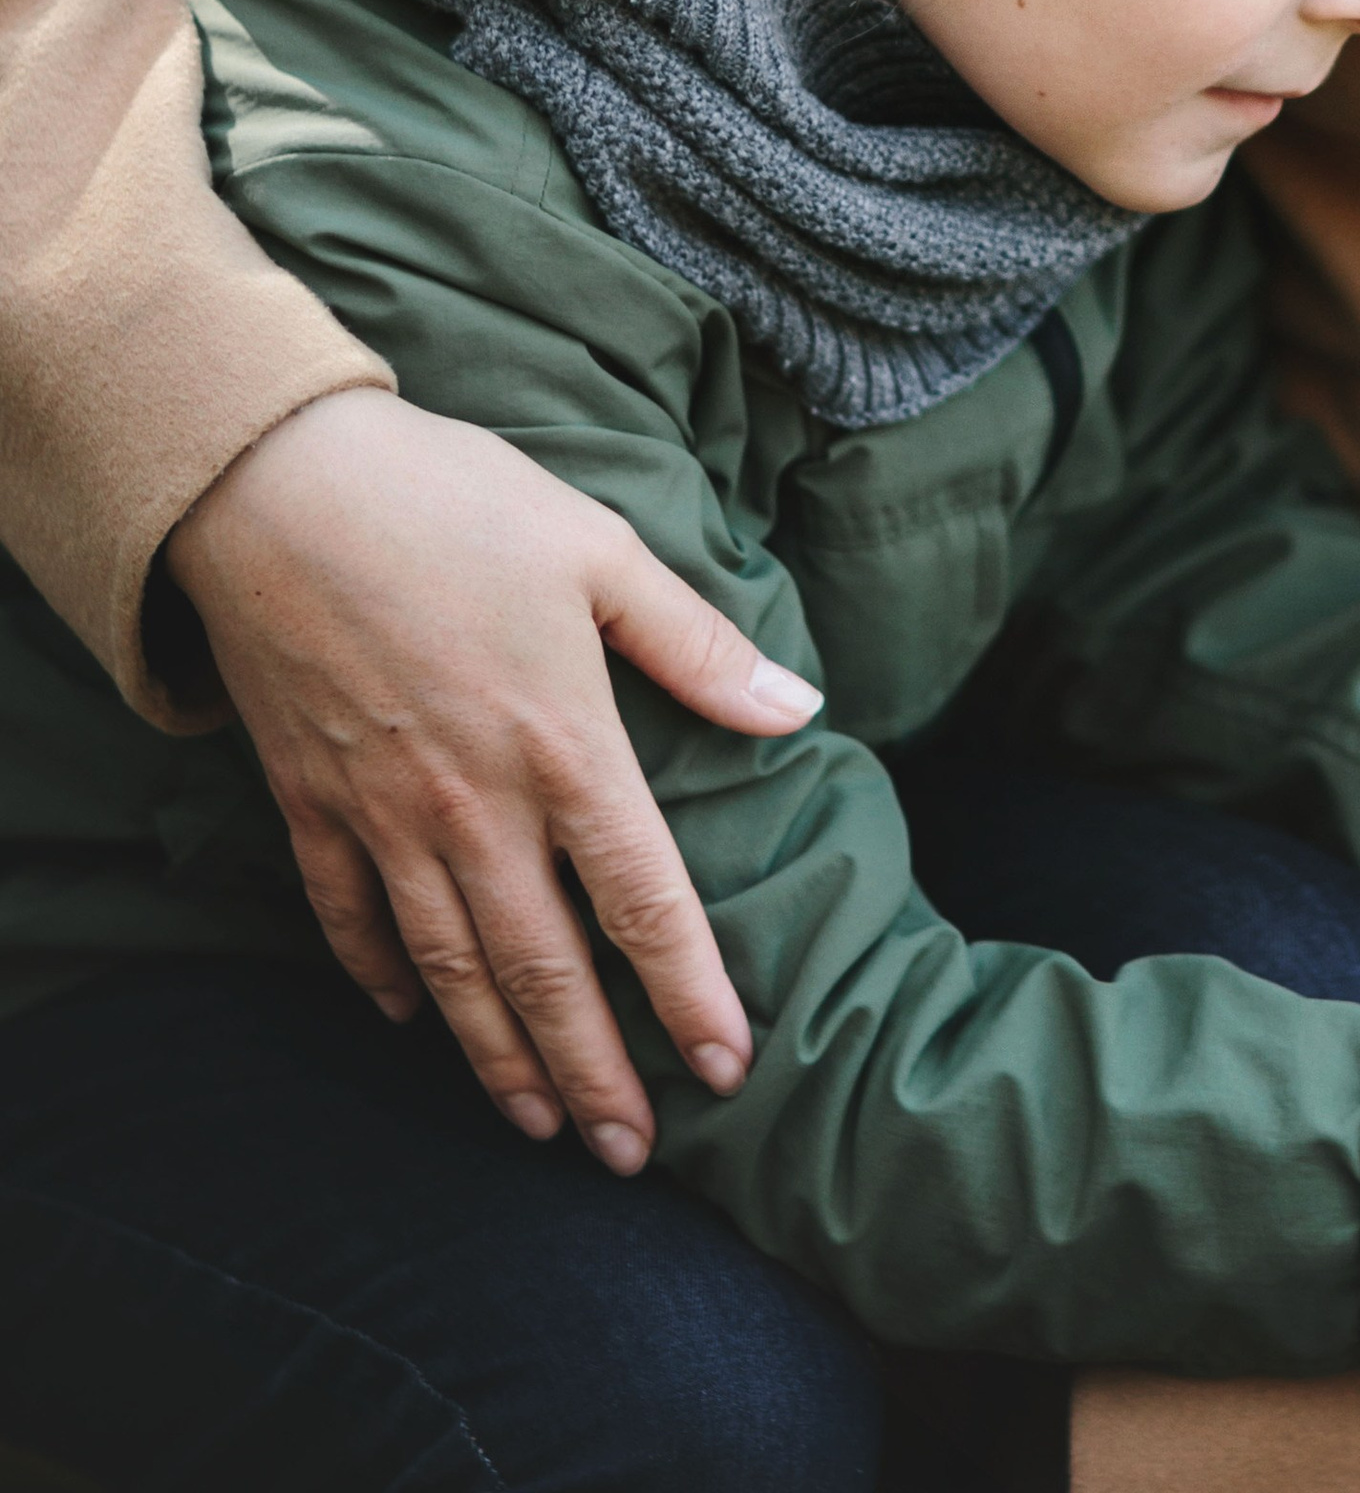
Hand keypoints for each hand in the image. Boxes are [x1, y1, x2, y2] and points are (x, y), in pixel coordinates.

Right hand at [165, 388, 822, 1170]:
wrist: (280, 486)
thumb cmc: (455, 502)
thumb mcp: (599, 551)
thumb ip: (698, 645)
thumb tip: (799, 710)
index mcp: (565, 746)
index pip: (644, 903)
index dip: (688, 996)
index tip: (725, 1072)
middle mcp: (476, 807)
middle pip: (545, 971)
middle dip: (593, 1073)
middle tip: (629, 1154)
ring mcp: (384, 815)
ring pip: (449, 971)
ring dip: (496, 1057)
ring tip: (539, 1125)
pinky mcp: (312, 801)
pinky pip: (349, 919)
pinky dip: (382, 978)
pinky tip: (409, 1017)